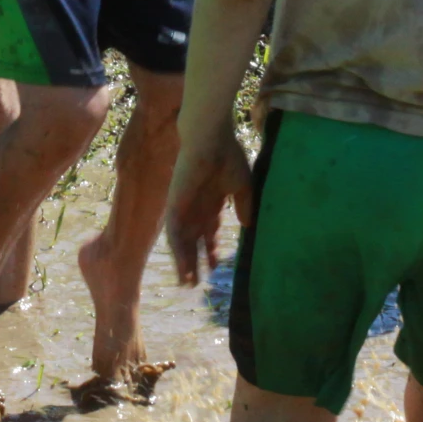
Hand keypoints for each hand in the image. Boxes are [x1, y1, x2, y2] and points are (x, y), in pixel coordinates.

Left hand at [165, 131, 252, 286]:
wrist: (210, 138)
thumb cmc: (228, 156)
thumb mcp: (243, 185)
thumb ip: (244, 206)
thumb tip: (248, 227)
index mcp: (211, 202)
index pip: (209, 231)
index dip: (211, 249)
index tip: (216, 267)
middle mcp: (196, 207)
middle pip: (193, 240)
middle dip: (196, 261)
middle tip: (197, 283)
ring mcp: (184, 207)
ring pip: (182, 241)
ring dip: (184, 262)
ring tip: (187, 283)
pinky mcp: (175, 205)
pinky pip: (174, 233)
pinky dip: (178, 251)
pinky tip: (182, 267)